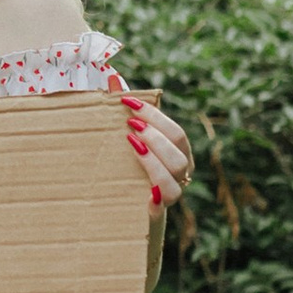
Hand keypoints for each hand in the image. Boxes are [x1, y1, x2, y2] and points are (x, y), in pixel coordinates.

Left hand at [115, 82, 191, 208]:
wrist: (123, 211)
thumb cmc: (127, 164)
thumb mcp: (125, 136)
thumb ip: (122, 109)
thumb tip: (112, 76)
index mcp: (178, 154)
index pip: (175, 132)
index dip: (155, 116)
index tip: (129, 103)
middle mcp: (180, 175)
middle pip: (179, 153)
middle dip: (156, 136)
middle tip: (131, 126)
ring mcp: (169, 196)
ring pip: (174, 180)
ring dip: (154, 160)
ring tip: (133, 146)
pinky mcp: (154, 216)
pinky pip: (160, 211)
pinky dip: (156, 201)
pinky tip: (147, 194)